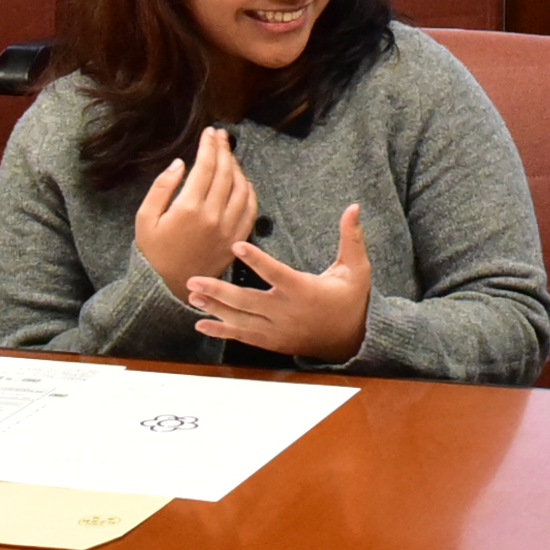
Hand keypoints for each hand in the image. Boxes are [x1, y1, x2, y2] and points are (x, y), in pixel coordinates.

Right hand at [133, 129, 259, 295]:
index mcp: (188, 208)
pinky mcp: (236, 241)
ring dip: (237, 168)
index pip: (205, 167)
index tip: (210, 132)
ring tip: (229, 156)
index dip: (209, 146)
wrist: (166, 288)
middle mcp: (212, 216)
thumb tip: (180, 163)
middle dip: (224, 150)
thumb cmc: (152, 252)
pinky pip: (250, 210)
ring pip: (241, 188)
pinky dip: (249, 191)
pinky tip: (242, 182)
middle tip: (221, 136)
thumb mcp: (145, 218)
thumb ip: (162, 187)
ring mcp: (228, 229)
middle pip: (225, 173)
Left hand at [185, 202, 373, 365]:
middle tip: (194, 279)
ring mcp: (277, 330)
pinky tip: (201, 324)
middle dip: (218, 290)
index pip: (276, 273)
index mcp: (304, 291)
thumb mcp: (357, 268)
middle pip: (247, 301)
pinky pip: (243, 337)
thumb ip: (352, 238)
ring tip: (192, 296)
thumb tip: (354, 207)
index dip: (256, 260)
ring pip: (240, 320)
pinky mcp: (272, 342)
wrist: (352, 340)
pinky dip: (221, 331)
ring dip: (215, 308)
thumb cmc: (351, 299)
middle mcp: (286, 312)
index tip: (236, 245)